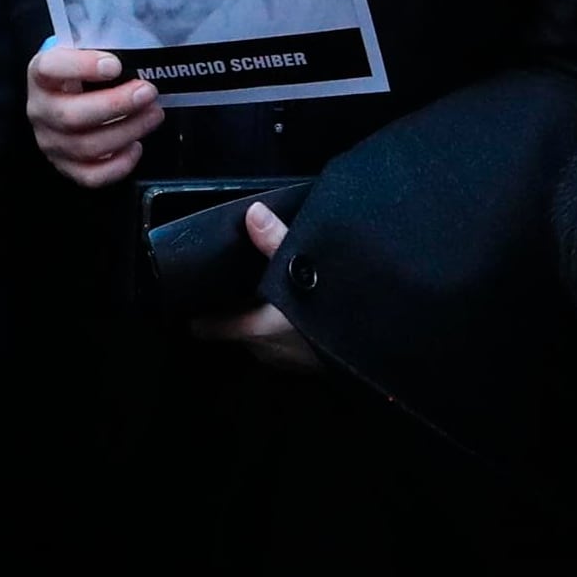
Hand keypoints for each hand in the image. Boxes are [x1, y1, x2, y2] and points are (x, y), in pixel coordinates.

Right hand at [25, 39, 160, 186]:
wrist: (68, 95)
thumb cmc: (83, 71)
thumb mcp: (86, 52)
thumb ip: (104, 52)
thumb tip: (139, 60)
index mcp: (40, 74)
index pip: (50, 68)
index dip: (82, 67)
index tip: (115, 64)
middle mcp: (40, 110)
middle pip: (71, 116)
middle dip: (116, 105)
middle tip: (147, 92)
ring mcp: (50, 142)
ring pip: (86, 147)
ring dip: (127, 131)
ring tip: (154, 114)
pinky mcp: (66, 167)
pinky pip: (92, 176)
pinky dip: (118, 165)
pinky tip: (136, 146)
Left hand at [194, 202, 323, 374]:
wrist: (383, 346)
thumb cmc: (335, 315)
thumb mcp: (303, 271)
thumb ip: (276, 241)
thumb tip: (253, 212)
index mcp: (256, 331)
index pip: (210, 327)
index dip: (199, 312)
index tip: (194, 296)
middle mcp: (267, 352)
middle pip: (236, 331)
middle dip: (234, 311)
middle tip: (233, 283)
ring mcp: (290, 362)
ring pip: (261, 340)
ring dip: (261, 321)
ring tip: (265, 291)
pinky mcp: (313, 364)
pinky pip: (286, 344)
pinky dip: (285, 328)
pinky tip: (299, 309)